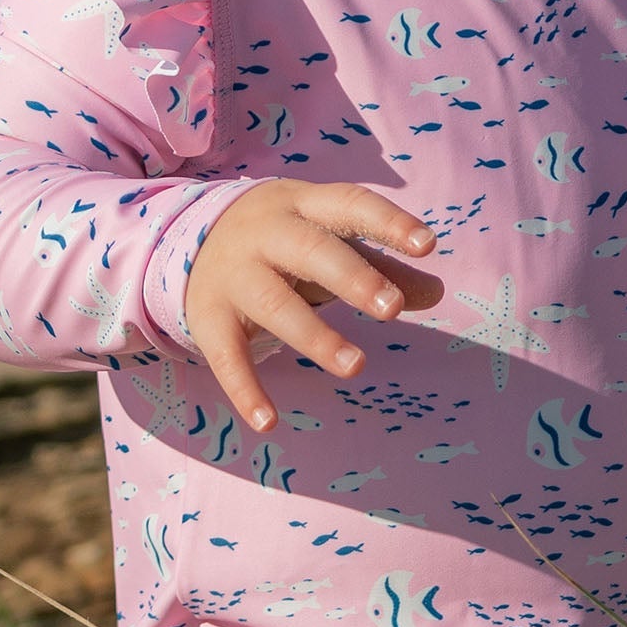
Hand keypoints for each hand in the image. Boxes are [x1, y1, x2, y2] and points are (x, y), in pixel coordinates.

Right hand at [186, 181, 442, 430]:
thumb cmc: (286, 242)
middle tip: (393, 310)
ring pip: (274, 304)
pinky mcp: (208, 318)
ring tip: (357, 366)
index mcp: (306, 205)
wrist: (190, 241)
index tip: (428, 246)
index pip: (351, 204)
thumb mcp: (330, 240)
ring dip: (315, 337)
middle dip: (353, 277)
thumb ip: (381, 265)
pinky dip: (245, 390)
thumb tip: (436, 293)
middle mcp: (267, 233)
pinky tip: (269, 422)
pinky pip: (226, 355)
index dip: (389, 223)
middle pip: (311, 250)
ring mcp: (234, 275)